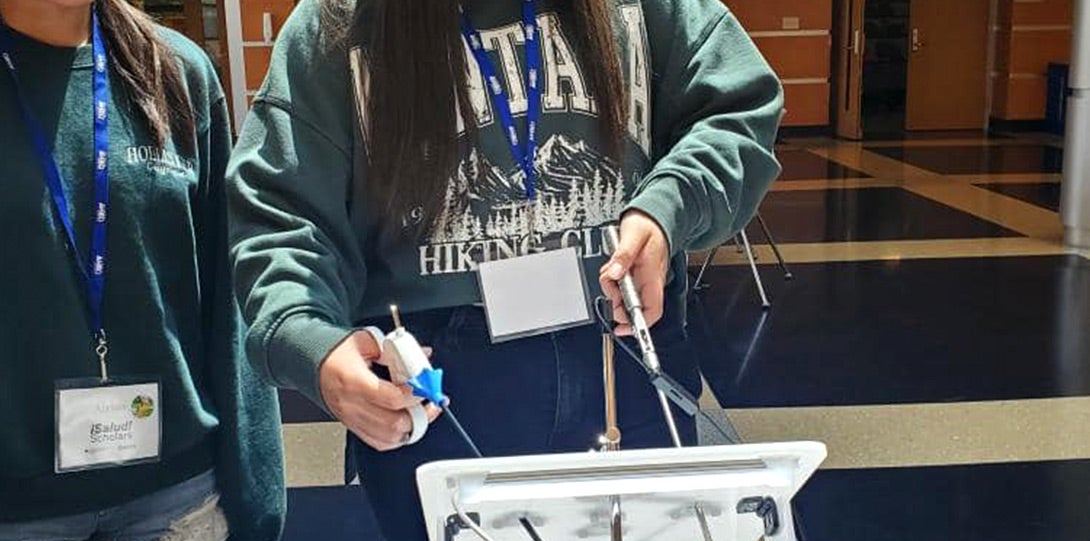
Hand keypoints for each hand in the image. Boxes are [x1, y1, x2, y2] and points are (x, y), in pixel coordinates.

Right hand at [319, 331, 440, 451]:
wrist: (314, 363)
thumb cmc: (336, 352)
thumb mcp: (366, 342)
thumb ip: (395, 351)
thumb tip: (422, 355)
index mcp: (354, 381)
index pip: (391, 398)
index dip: (415, 395)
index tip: (427, 386)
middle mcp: (351, 405)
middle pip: (393, 424)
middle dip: (419, 415)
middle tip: (431, 402)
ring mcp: (352, 419)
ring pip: (388, 438)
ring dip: (411, 428)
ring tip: (423, 413)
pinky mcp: (353, 426)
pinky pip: (379, 442)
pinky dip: (397, 437)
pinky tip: (407, 424)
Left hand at [599, 210, 668, 335]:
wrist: (655, 217)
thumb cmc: (648, 225)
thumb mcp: (632, 236)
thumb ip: (622, 256)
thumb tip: (614, 274)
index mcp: (652, 275)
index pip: (652, 310)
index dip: (639, 325)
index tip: (622, 329)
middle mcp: (650, 281)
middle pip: (634, 307)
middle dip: (616, 301)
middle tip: (609, 283)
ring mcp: (644, 280)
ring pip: (625, 297)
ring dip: (612, 289)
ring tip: (611, 270)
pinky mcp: (636, 276)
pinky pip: (622, 287)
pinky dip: (613, 281)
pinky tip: (613, 269)